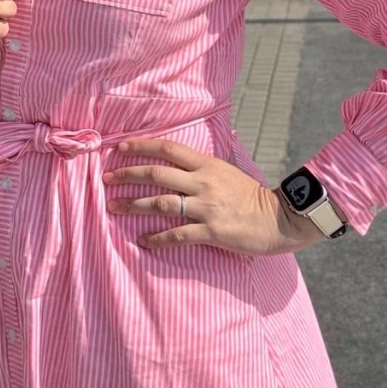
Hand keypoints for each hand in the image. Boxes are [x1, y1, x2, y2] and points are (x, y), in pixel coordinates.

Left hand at [103, 138, 325, 255]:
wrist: (279, 218)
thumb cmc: (251, 196)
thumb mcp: (228, 171)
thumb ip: (204, 167)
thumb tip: (181, 162)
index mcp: (207, 165)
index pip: (168, 149)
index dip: (142, 146)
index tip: (120, 148)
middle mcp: (203, 182)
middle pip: (157, 173)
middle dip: (128, 175)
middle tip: (106, 180)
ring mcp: (207, 206)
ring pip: (161, 203)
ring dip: (134, 205)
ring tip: (114, 208)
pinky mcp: (211, 230)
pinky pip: (177, 234)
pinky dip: (158, 238)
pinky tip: (144, 240)